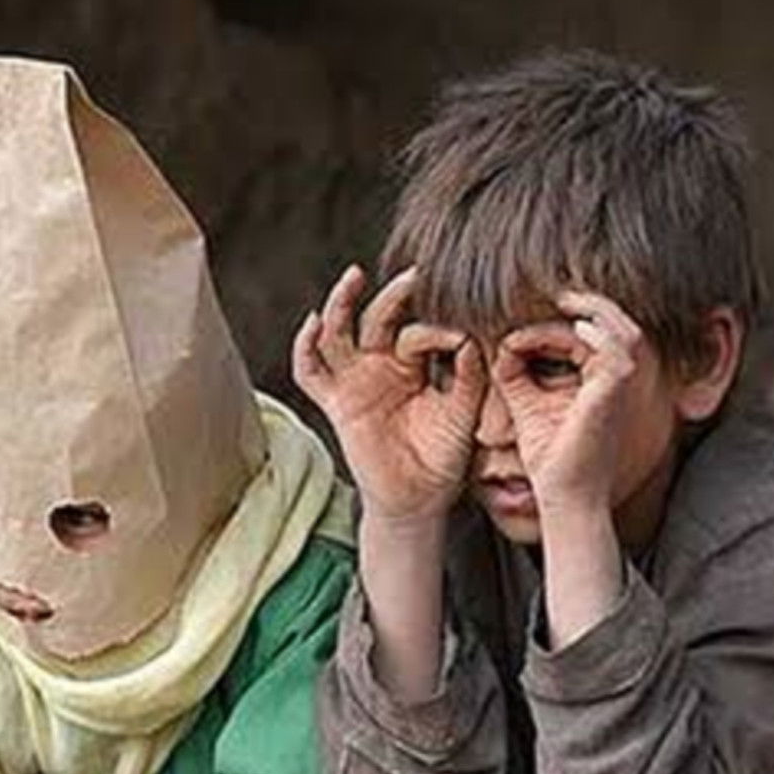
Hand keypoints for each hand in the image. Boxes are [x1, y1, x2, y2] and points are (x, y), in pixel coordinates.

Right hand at [293, 265, 485, 523]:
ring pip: (340, 331)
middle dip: (395, 295)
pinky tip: (313, 322)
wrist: (420, 499)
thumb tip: (468, 338)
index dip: (437, 329)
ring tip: (355, 276)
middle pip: (380, 317)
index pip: (419, 331)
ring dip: (343, 302)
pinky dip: (305, 346)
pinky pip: (311, 371)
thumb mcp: (464, 413)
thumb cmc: (445, 456)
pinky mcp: (336, 403)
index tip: (461, 334)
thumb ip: (467, 378)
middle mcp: (383, 365)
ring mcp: (356, 381)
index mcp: (416, 363)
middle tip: (415, 274)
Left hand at [491, 290, 647, 511]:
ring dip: (597, 312)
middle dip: (591, 304)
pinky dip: (599, 336)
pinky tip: (575, 330)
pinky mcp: (612, 399)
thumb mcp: (526, 403)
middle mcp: (617, 385)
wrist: (563, 497)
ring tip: (567, 302)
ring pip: (625, 333)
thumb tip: (501, 344)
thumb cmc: (551, 458)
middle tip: (561, 295)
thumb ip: (516, 372)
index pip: (595, 337)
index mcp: (602, 384)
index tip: (533, 323)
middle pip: (620, 326)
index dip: (566, 323)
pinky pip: (618, 355)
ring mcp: (619, 391)